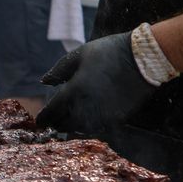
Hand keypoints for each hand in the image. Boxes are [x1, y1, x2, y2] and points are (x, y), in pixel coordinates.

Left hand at [36, 32, 156, 133]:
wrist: (143, 58)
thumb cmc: (108, 52)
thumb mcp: (79, 54)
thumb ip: (59, 70)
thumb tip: (44, 82)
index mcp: (74, 88)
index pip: (53, 110)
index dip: (44, 118)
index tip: (39, 121)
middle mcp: (86, 105)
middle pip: (65, 124)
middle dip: (56, 124)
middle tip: (52, 123)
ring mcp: (103, 113)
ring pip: (80, 129)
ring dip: (71, 127)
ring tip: (67, 123)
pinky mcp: (117, 117)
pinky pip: (97, 129)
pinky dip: (88, 128)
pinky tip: (86, 123)